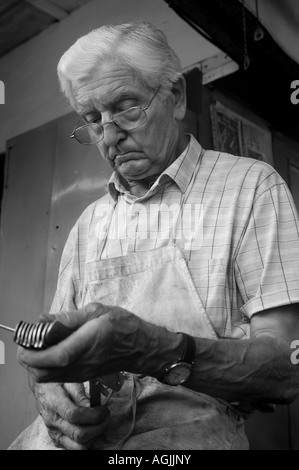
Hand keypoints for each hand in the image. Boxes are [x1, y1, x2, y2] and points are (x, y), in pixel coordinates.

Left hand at [17, 303, 181, 382]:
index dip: (35, 353)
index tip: (24, 342)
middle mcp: (84, 362)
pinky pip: (56, 376)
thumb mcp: (97, 311)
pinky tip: (49, 351)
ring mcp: (82, 372)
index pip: (57, 356)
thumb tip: (43, 320)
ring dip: (35, 363)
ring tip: (36, 344)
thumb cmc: (122, 325)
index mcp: (90, 341)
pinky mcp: (82, 376)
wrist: (140, 346)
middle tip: (28, 341)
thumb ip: (68, 317)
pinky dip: (45, 366)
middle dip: (29, 359)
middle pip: (45, 373)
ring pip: (48, 377)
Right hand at [29, 375, 109, 449]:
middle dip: (99, 426)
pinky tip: (92, 427)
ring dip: (95, 436)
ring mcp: (54, 432)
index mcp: (54, 403)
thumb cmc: (57, 381)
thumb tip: (92, 406)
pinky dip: (88, 441)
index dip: (93, 415)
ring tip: (101, 422)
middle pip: (79, 434)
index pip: (75, 415)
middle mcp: (52, 421)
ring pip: (78, 446)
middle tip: (106, 414)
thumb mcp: (68, 380)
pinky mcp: (57, 439)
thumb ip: (80, 394)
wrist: (41, 389)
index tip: (103, 409)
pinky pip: (75, 447)